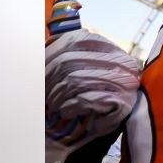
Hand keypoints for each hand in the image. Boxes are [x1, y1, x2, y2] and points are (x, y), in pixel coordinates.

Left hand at [46, 30, 139, 150]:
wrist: (117, 121)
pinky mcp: (123, 102)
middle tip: (43, 94)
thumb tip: (45, 41)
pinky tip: (66, 111)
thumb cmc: (93, 95)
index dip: (50, 55)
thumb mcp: (82, 69)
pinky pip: (85, 99)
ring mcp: (125, 81)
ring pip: (75, 80)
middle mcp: (121, 61)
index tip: (38, 72)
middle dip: (49, 79)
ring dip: (57, 96)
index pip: (74, 41)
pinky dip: (69, 106)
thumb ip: (67, 53)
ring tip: (54, 105)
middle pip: (69, 61)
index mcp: (110, 48)